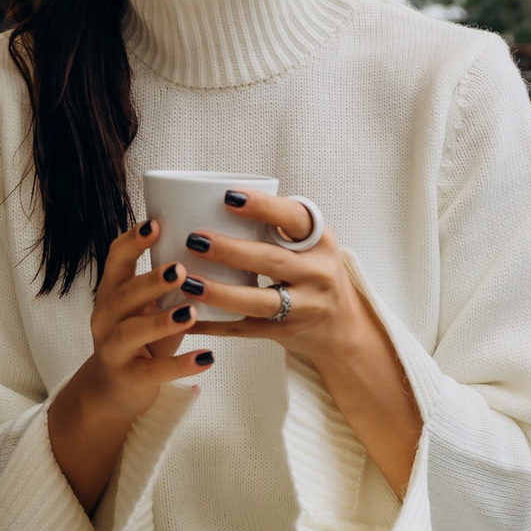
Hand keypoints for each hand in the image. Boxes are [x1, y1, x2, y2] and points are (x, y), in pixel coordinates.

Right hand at [49, 218, 212, 509]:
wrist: (112, 389)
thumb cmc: (140, 338)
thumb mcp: (147, 306)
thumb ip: (167, 283)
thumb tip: (210, 245)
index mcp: (112, 292)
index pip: (115, 259)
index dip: (132, 241)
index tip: (156, 224)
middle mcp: (106, 317)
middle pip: (122, 295)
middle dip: (150, 282)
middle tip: (179, 269)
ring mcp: (112, 348)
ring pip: (130, 332)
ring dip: (160, 322)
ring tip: (189, 313)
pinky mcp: (127, 377)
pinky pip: (153, 371)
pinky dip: (179, 365)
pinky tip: (206, 358)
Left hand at [179, 191, 385, 363]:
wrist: (342, 326)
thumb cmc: (313, 271)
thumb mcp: (311, 244)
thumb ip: (280, 225)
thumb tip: (215, 197)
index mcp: (321, 241)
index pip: (294, 218)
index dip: (263, 207)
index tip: (229, 197)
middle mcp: (318, 273)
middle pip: (272, 261)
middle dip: (231, 251)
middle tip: (195, 240)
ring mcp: (304, 307)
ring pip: (259, 301)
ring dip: (221, 292)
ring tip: (188, 281)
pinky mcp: (286, 333)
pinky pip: (245, 330)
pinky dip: (215, 325)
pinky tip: (188, 316)